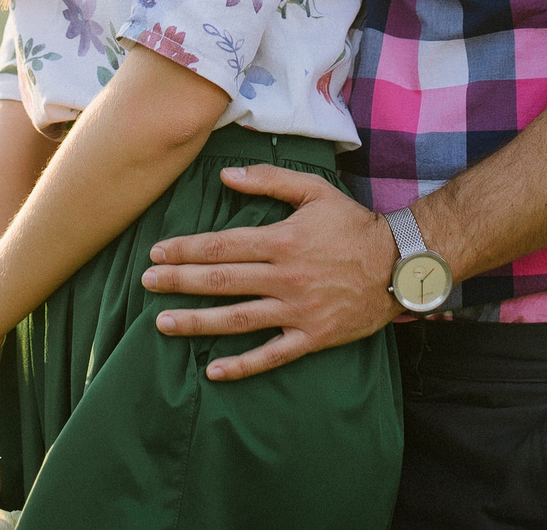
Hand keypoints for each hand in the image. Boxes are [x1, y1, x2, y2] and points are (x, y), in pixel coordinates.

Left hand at [139, 163, 400, 381]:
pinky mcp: (312, 337)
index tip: (156, 254)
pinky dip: (242, 366)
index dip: (186, 250)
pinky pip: (272, 355)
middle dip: (178, 282)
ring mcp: (297, 311)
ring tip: (163, 323)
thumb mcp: (314, 190)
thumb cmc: (353, 224)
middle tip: (145, 283)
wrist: (401, 264)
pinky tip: (213, 371)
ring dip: (197, 323)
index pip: (222, 246)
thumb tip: (224, 175)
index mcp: (281, 240)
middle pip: (221, 282)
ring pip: (237, 320)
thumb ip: (268, 179)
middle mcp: (284, 277)